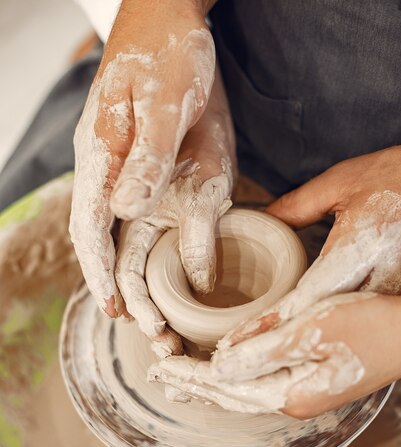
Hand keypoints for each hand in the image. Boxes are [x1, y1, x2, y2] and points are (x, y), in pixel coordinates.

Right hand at [69, 0, 216, 317]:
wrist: (176, 23)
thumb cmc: (165, 54)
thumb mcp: (161, 101)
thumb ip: (144, 155)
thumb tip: (125, 207)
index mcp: (102, 158)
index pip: (90, 226)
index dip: (99, 271)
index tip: (115, 308)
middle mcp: (114, 176)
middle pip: (110, 245)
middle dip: (125, 291)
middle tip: (151, 330)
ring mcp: (136, 178)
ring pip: (132, 241)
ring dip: (146, 285)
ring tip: (165, 322)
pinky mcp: (158, 175)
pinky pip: (155, 225)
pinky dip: (163, 259)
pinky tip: (177, 283)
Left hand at [151, 146, 400, 414]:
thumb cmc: (372, 321)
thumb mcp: (314, 329)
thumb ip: (263, 349)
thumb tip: (220, 366)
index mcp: (292, 389)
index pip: (226, 385)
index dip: (191, 376)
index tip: (160, 369)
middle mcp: (296, 396)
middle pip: (232, 392)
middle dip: (195, 383)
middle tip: (160, 375)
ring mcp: (308, 388)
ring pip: (246, 387)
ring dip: (213, 382)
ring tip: (183, 380)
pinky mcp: (317, 373)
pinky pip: (263, 378)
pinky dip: (237, 374)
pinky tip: (227, 369)